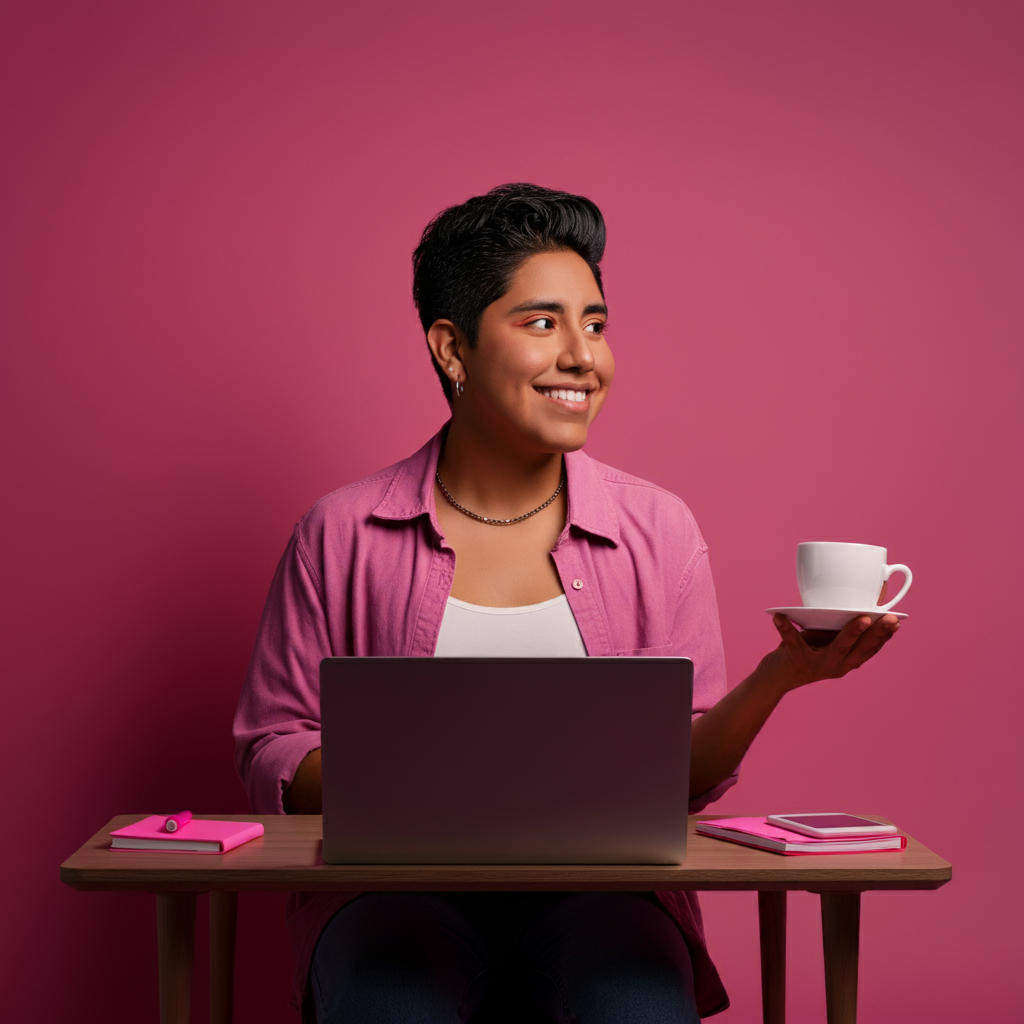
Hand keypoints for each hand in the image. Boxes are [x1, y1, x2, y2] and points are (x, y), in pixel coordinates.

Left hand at [762, 612, 900, 692]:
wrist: (778, 676)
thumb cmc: (806, 650)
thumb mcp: (828, 640)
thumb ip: (840, 628)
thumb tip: (855, 601)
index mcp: (847, 661)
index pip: (870, 649)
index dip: (884, 636)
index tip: (897, 622)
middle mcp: (838, 666)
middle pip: (860, 649)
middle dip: (876, 633)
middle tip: (889, 618)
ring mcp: (818, 665)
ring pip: (837, 648)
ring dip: (851, 633)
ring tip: (862, 618)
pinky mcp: (797, 660)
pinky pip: (791, 641)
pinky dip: (785, 628)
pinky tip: (779, 616)